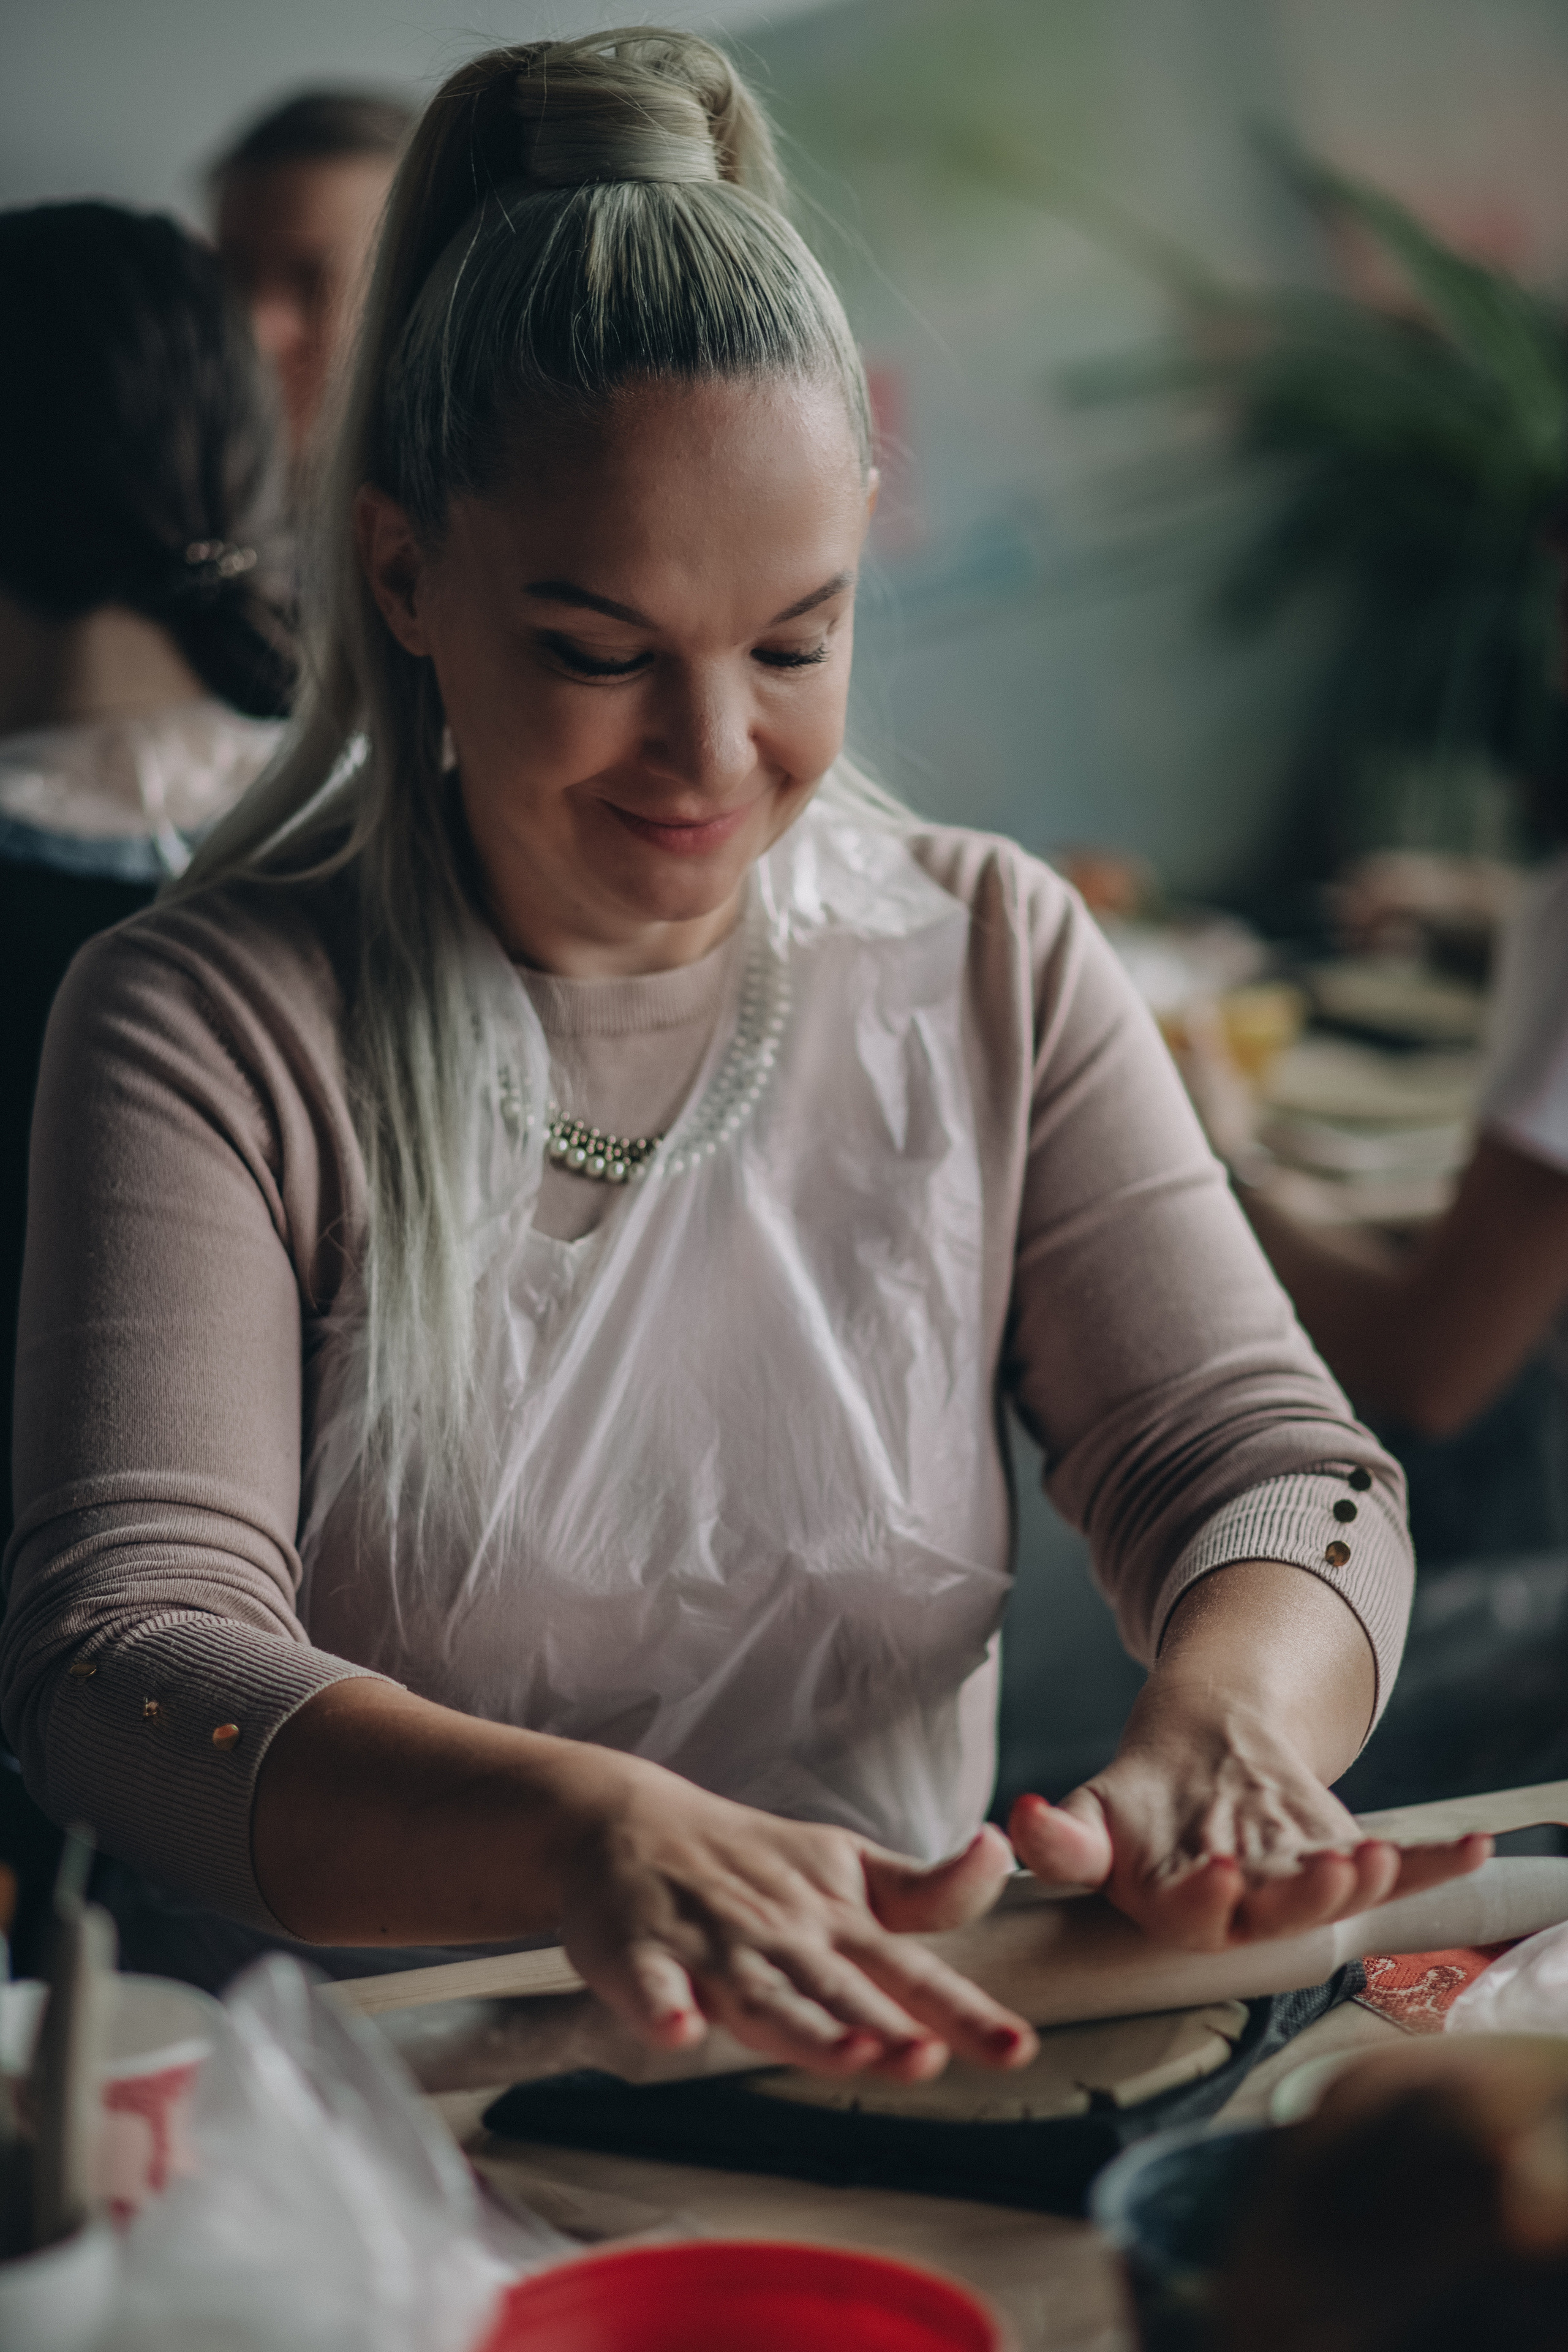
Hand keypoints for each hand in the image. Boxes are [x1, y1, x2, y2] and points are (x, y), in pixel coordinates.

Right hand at [552, 1752, 1037, 2078]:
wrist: (626, 1820)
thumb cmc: (747, 1859)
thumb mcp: (846, 1866)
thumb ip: (924, 1891)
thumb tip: (999, 1860)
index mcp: (835, 1921)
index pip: (911, 1972)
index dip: (964, 2012)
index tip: (1017, 2048)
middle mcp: (781, 1935)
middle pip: (840, 1992)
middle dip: (885, 2028)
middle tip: (928, 2058)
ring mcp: (711, 1944)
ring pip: (761, 1995)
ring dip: (802, 2027)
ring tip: (847, 2053)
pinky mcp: (638, 1950)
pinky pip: (650, 1984)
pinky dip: (661, 2007)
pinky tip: (677, 2030)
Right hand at [1008, 1677, 1489, 1949]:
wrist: (1196, 1765)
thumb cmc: (1139, 1807)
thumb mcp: (1089, 1813)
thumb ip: (1059, 1836)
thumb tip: (1020, 1819)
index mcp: (1182, 1908)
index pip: (1196, 1913)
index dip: (1208, 1898)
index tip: (1214, 1871)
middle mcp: (1250, 1910)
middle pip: (1281, 1914)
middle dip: (1306, 1895)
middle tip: (1330, 1871)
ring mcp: (1303, 1886)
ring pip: (1337, 1894)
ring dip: (1365, 1879)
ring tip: (1380, 1855)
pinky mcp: (1345, 1862)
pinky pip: (1401, 1872)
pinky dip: (1441, 1861)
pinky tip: (1475, 1844)